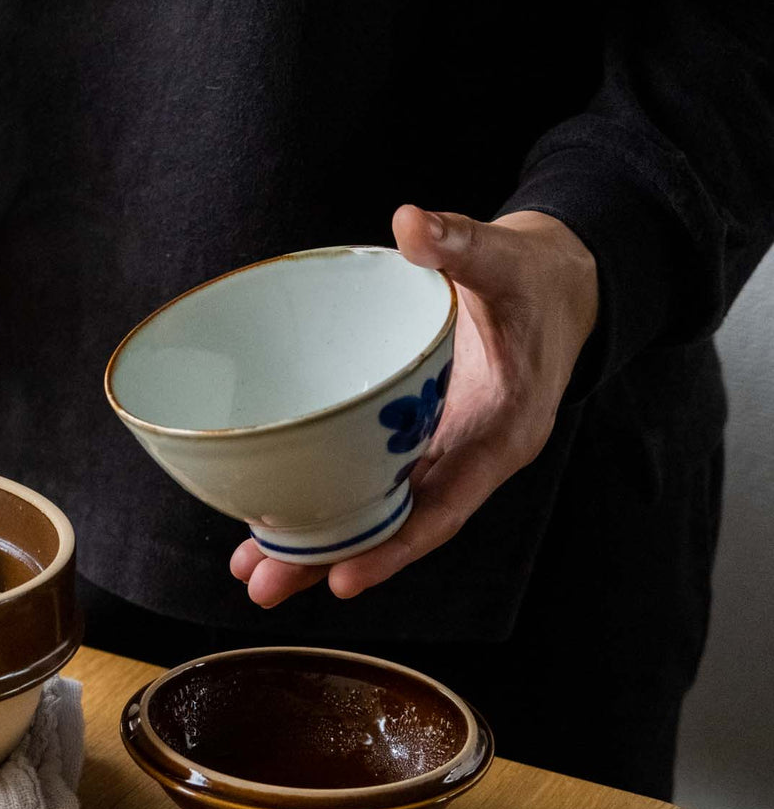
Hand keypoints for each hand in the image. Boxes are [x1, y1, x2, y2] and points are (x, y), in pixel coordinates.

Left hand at [231, 206, 597, 604]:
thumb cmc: (535, 279)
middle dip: (331, 560)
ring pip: (374, 511)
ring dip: (315, 544)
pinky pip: (366, 480)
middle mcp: (466, 457)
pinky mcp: (413, 438)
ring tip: (251, 570)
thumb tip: (412, 223)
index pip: (446, 506)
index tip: (345, 578)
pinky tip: (271, 516)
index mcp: (500, 432)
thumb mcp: (506, 258)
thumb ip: (461, 243)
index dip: (396, 547)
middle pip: (396, 524)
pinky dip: (323, 501)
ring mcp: (436, 452)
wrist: (556, 286)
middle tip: (263, 585)